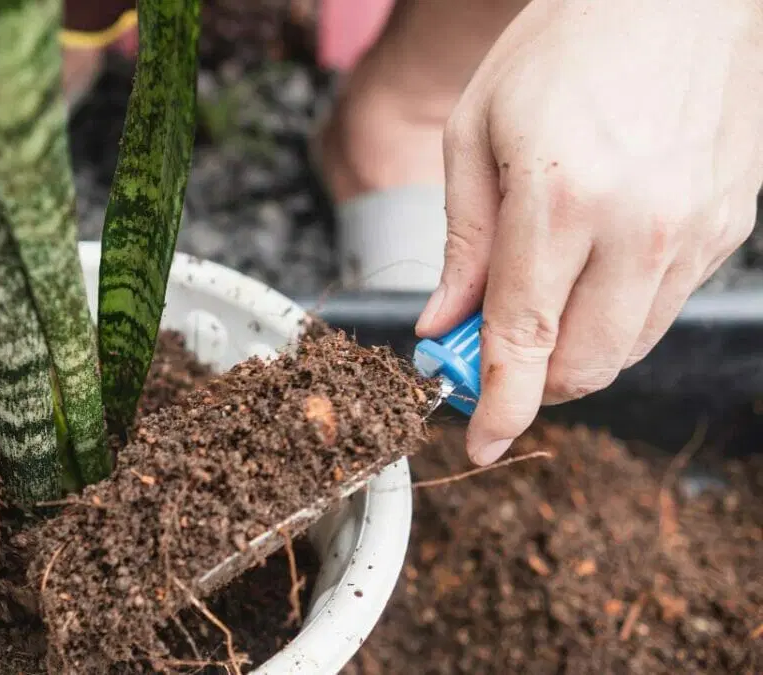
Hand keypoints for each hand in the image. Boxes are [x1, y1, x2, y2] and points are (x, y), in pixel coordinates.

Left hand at [416, 0, 762, 464]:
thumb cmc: (561, 47)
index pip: (524, 340)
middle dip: (531, 382)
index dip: (498, 406)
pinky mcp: (731, 226)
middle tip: (490, 356)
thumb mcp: (475, 135)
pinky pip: (667, 305)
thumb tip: (443, 326)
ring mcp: (697, 230)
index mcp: (561, 200)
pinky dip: (620, 312)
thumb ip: (462, 244)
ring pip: (630, 346)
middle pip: (584, 364)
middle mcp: (641, 227)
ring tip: (539, 300)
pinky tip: (594, 264)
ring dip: (575, 351)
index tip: (480, 446)